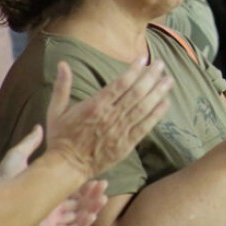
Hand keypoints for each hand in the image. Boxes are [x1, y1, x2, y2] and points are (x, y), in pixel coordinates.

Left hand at [0, 124, 108, 225]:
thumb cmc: (1, 178)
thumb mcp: (18, 157)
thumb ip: (30, 143)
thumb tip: (38, 126)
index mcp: (46, 192)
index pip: (71, 190)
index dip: (85, 184)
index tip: (97, 176)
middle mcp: (49, 207)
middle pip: (78, 204)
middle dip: (92, 195)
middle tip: (103, 185)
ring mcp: (48, 220)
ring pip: (76, 217)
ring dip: (91, 208)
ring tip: (101, 198)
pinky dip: (82, 225)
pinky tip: (91, 214)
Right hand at [45, 60, 171, 177]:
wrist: (67, 166)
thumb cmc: (61, 138)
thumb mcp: (56, 110)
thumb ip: (62, 86)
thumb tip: (63, 64)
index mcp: (95, 105)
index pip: (120, 84)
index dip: (134, 70)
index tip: (144, 59)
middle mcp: (110, 116)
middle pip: (136, 92)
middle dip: (150, 77)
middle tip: (161, 64)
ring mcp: (120, 130)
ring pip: (143, 107)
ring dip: (158, 92)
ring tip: (169, 80)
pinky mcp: (126, 144)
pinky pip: (145, 126)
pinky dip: (156, 114)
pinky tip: (165, 103)